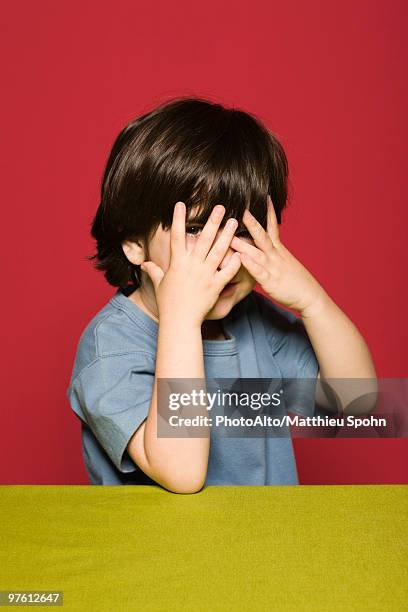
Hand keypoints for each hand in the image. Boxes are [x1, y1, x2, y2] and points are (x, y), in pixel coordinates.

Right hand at [141, 202, 240, 325]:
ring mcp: (205, 275)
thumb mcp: (159, 284)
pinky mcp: (215, 286)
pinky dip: (235, 262)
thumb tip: (144, 264)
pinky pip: (227, 271)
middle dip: (212, 221)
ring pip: (218, 251)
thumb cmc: (168, 303)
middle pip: (203, 239)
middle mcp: (192, 266)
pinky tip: (242, 251)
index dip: (178, 219)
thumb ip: (154, 271)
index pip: (176, 236)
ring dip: (227, 235)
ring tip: (234, 222)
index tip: (181, 204)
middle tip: (221, 207)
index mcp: (177, 263)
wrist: (179, 321)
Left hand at [230, 195, 325, 315]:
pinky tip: (242, 259)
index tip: (264, 195)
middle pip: (262, 235)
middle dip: (251, 222)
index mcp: (278, 250)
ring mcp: (273, 267)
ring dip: (243, 243)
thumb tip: (264, 243)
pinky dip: (251, 265)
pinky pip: (259, 272)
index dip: (268, 211)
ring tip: (230, 234)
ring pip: (257, 252)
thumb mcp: (284, 261)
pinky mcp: (271, 281)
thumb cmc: (295, 280)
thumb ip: (274, 252)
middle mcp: (275, 255)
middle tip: (240, 208)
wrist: (310, 296)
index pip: (272, 226)